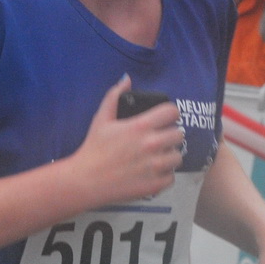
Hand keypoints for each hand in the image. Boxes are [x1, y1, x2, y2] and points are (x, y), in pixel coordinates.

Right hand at [66, 77, 183, 206]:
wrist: (86, 181)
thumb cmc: (93, 149)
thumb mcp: (101, 119)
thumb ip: (114, 96)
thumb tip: (126, 79)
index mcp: (140, 126)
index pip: (172, 112)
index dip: (169, 115)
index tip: (163, 120)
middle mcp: (152, 145)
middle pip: (179, 134)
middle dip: (169, 136)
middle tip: (158, 141)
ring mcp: (155, 166)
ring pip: (177, 157)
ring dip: (168, 156)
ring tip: (154, 159)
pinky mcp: (155, 184)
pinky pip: (171, 177)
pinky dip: (163, 176)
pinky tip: (150, 173)